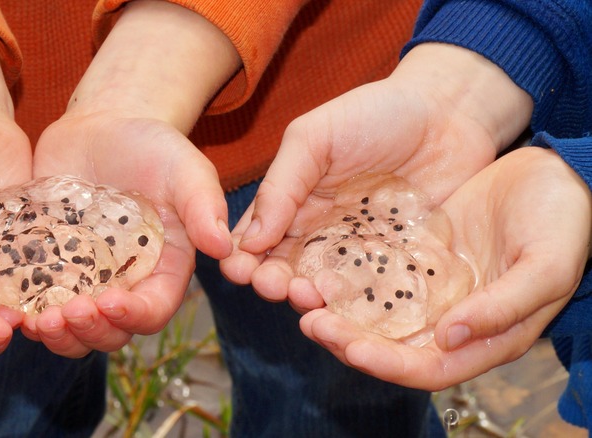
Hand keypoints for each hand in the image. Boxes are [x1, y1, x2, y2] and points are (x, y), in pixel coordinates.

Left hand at [24, 0, 239, 356]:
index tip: (110, 303)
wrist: (102, 127)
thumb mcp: (184, 168)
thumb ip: (204, 204)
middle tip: (63, 315)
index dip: (134, 317)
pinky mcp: (48, 269)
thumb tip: (224, 246)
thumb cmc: (153, 146)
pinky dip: (21, 313)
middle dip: (88, 333)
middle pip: (110, 333)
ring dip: (55, 335)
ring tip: (34, 321)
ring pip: (71, 330)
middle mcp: (124, 285)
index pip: (154, 309)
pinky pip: (35, 303)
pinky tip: (5, 306)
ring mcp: (84, 282)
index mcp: (163, 270)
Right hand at [220, 43, 533, 302]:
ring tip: (307, 296)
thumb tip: (248, 240)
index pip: (256, 241)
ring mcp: (361, 255)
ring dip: (310, 299)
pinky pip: (375, 296)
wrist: (450, 113)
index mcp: (293, 206)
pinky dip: (359, 309)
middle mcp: (321, 237)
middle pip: (287, 272)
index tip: (237, 268)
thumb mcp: (315, 137)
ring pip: (326, 290)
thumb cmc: (376, 113)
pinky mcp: (399, 268)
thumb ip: (281, 184)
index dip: (242, 259)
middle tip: (272, 286)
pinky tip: (350, 310)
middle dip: (273, 284)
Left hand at [300, 146, 591, 389]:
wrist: (554, 172)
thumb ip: (503, 308)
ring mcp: (429, 289)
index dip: (388, 364)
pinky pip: (372, 274)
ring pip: (372, 313)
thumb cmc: (563, 221)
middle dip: (348, 340)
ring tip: (302, 295)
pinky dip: (346, 276)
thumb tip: (449, 338)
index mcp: (484, 335)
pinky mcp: (414, 257)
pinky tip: (318, 265)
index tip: (350, 348)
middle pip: (389, 345)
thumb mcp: (545, 266)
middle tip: (310, 322)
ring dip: (338, 311)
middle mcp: (449, 319)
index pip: (427, 367)